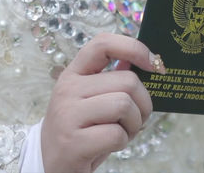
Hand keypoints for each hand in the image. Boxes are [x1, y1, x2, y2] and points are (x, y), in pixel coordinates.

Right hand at [41, 33, 163, 172]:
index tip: (154, 63)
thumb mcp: (92, 100)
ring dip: (134, 124)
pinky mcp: (73, 142)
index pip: (103, 44)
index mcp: (74, 74)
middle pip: (128, 81)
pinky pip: (116, 134)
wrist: (49, 165)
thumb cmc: (81, 131)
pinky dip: (123, 142)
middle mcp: (68, 89)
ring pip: (124, 105)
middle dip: (143, 104)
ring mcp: (68, 114)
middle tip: (134, 119)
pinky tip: (110, 145)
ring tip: (122, 132)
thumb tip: (142, 61)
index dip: (134, 48)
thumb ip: (112, 81)